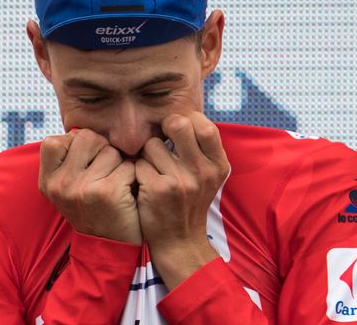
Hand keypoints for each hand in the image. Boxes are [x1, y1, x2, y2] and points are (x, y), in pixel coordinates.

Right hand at [39, 128, 140, 244]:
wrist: (110, 248)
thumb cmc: (94, 210)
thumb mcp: (68, 189)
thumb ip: (68, 160)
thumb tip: (79, 130)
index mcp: (47, 182)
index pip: (53, 141)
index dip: (74, 144)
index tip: (85, 161)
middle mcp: (60, 185)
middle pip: (86, 138)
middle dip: (102, 150)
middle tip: (105, 173)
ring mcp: (82, 188)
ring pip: (111, 151)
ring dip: (120, 165)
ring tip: (115, 185)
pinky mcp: (108, 192)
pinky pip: (128, 165)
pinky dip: (133, 177)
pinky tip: (127, 194)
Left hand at [134, 113, 229, 286]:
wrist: (180, 242)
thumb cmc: (189, 202)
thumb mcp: (208, 176)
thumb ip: (201, 148)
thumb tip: (182, 114)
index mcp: (218, 165)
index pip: (204, 124)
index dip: (187, 121)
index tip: (180, 131)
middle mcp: (203, 171)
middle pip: (177, 123)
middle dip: (165, 127)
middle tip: (162, 140)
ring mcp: (181, 181)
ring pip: (152, 144)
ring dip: (148, 154)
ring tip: (155, 170)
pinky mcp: (158, 189)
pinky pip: (139, 163)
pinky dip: (138, 172)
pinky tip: (145, 185)